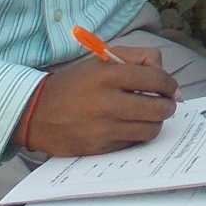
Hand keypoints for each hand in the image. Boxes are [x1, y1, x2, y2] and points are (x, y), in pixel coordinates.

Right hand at [18, 49, 177, 156]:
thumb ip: (138, 57)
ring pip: (150, 129)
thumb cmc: (75, 83)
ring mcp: (102, 128)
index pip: (157, 80)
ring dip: (155, 122)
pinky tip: (128, 126)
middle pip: (159, 108)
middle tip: (164, 103)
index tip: (169, 88)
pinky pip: (132, 143)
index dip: (170, 84)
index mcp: (108, 75)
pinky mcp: (98, 148)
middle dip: (168, 105)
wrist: (35, 112)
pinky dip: (136, 135)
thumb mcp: (103, 59)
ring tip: (148, 116)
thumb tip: (166, 75)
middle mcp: (106, 102)